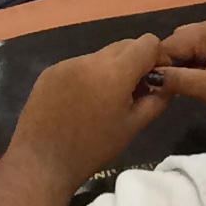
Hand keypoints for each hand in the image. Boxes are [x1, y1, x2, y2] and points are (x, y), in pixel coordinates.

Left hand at [3, 33, 171, 189]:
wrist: (41, 162)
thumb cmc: (92, 149)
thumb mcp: (131, 127)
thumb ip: (154, 101)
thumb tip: (164, 86)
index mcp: (115, 72)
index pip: (148, 43)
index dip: (158, 56)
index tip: (155, 78)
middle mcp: (91, 59)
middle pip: (125, 45)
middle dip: (135, 62)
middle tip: (134, 91)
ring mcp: (67, 63)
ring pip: (101, 56)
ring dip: (110, 70)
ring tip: (104, 100)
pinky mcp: (50, 71)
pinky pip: (79, 65)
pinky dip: (87, 77)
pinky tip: (80, 102)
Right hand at [149, 16, 205, 122]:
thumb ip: (178, 80)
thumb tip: (147, 77)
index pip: (171, 42)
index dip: (157, 64)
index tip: (145, 86)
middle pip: (179, 44)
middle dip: (170, 66)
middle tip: (162, 91)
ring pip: (190, 52)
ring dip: (182, 70)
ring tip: (175, 91)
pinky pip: (203, 57)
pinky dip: (195, 71)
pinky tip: (192, 87)